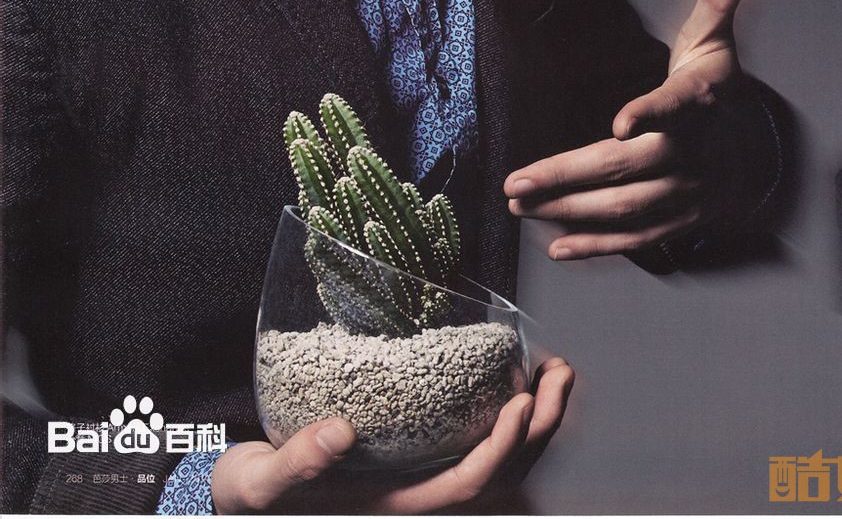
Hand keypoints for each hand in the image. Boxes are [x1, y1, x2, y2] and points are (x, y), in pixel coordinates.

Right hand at [211, 357, 573, 513]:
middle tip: (559, 371)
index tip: (519, 404)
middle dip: (540, 429)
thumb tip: (338, 431)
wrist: (248, 499)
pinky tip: (520, 380)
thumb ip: (297, 461)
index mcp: (395, 509)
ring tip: (557, 370)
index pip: (467, 489)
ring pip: (501, 466)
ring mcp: (423, 483)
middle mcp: (419, 501)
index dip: (500, 452)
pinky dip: (512, 419)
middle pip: (501, 479)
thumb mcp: (261, 480)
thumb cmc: (255, 492)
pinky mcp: (420, 461)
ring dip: (538, 422)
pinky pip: (480, 446)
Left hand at [504, 0, 753, 259]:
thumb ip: (716, 2)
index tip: (621, 123)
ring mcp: (683, 194)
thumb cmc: (716, 90)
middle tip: (518, 179)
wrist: (754, 156)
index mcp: (697, 104)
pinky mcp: (675, 223)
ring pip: (625, 208)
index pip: (675, 107)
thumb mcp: (715, 44)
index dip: (650, 115)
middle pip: (628, 168)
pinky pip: (634, 240)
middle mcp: (690, 154)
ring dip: (571, 210)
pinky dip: (596, 248)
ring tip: (521, 205)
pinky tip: (555, 247)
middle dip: (569, 176)